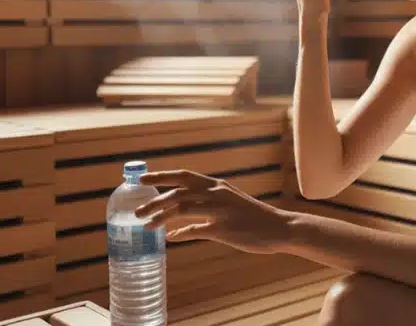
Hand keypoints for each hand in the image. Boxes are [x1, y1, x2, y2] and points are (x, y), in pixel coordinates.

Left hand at [134, 170, 292, 254]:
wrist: (278, 227)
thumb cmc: (253, 217)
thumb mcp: (229, 204)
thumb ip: (205, 210)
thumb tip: (177, 228)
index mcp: (217, 186)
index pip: (183, 176)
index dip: (161, 176)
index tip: (141, 179)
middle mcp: (216, 194)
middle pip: (177, 193)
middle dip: (154, 201)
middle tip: (136, 211)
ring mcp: (218, 211)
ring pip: (181, 209)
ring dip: (160, 217)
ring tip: (146, 226)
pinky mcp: (222, 229)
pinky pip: (194, 231)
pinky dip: (180, 234)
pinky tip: (170, 238)